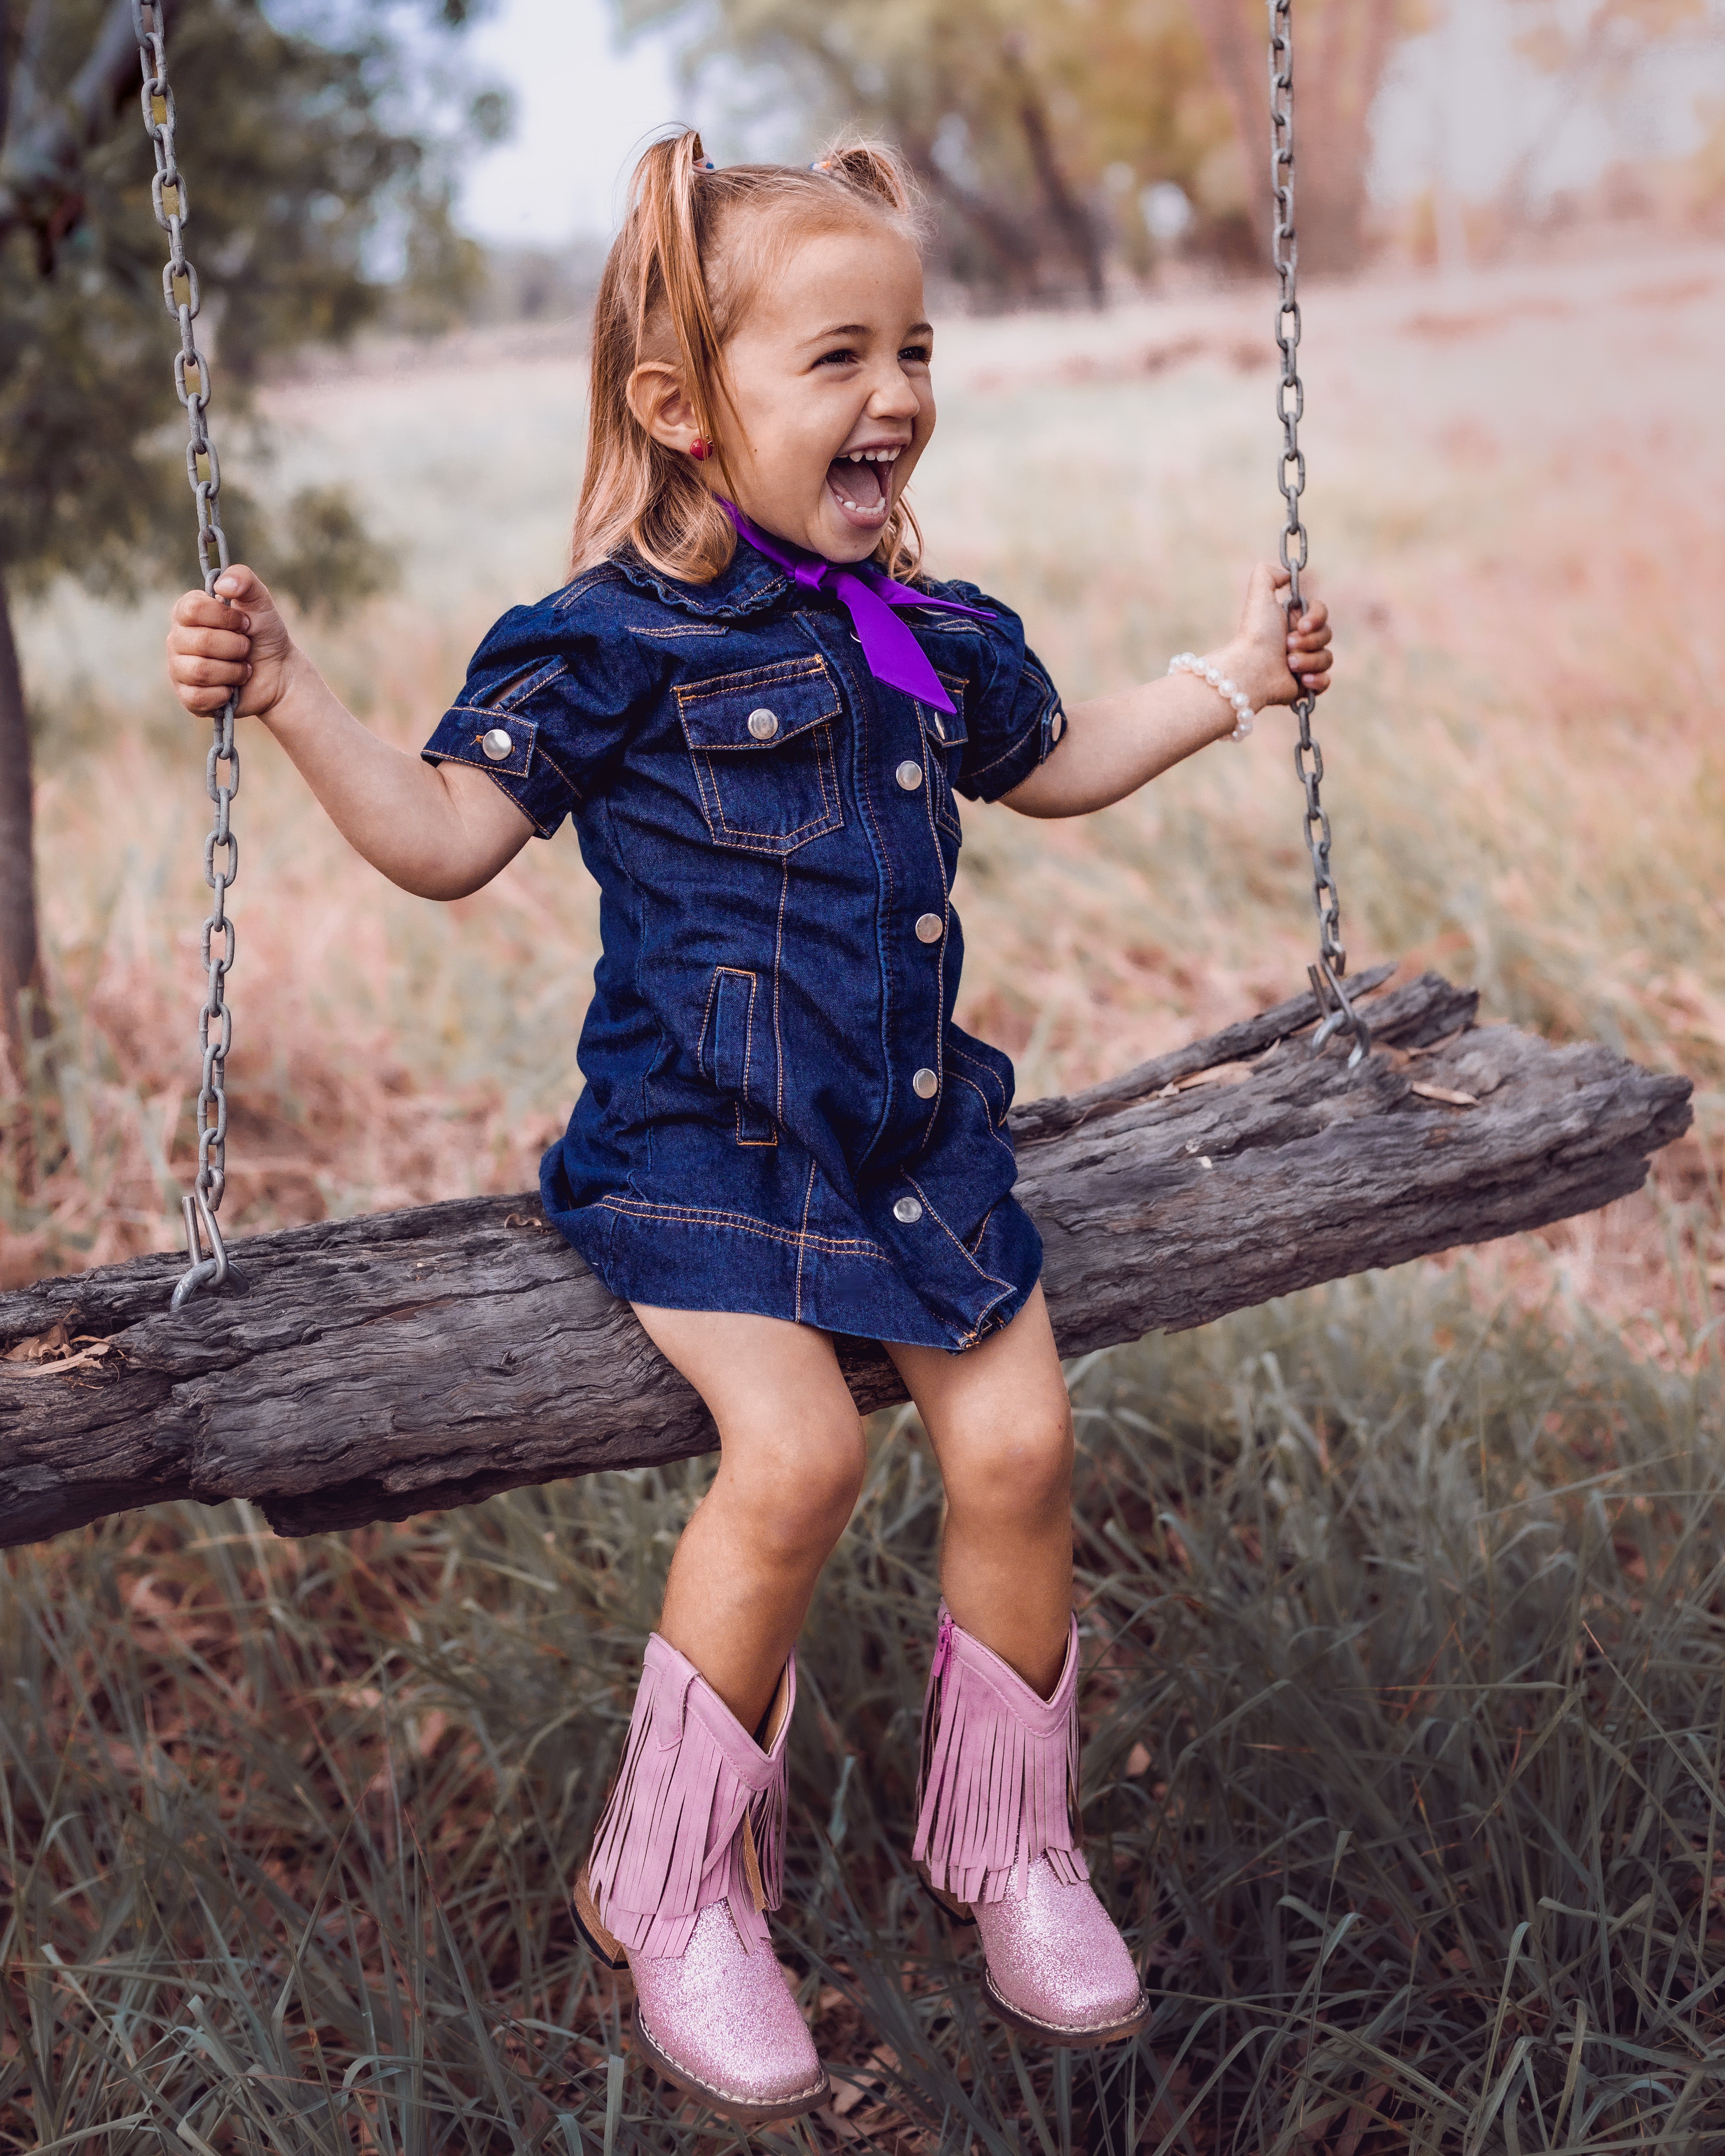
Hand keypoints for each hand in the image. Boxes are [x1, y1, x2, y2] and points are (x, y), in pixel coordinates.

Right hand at [166, 565, 296, 721]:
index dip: (225, 617)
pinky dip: (224, 694)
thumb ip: (244, 580)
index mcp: (187, 612)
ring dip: (233, 671)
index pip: (192, 609)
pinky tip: (233, 689)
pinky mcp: (188, 697)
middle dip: (236, 646)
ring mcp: (179, 669)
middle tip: (246, 647)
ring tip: (243, 668)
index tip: (245, 622)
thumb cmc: (263, 634)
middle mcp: (178, 639)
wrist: (279, 673)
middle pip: (201, 642)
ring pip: (200, 671)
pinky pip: (199, 697)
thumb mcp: (260, 601)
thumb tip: (222, 585)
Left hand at [1217, 562, 1332, 715]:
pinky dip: (1317, 680)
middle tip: (1287, 646)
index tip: (1302, 625)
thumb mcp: (1258, 595)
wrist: (1250, 670)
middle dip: (1309, 641)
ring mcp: (1303, 664)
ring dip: (1308, 660)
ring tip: (1288, 664)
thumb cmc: (1256, 633)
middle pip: (1327, 635)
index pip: (1321, 612)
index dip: (1316, 618)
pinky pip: (1325, 681)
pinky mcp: (1304, 685)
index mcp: (1292, 620)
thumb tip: (1287, 575)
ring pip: (1327, 658)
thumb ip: (1267, 574)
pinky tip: (1302, 680)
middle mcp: (1299, 641)